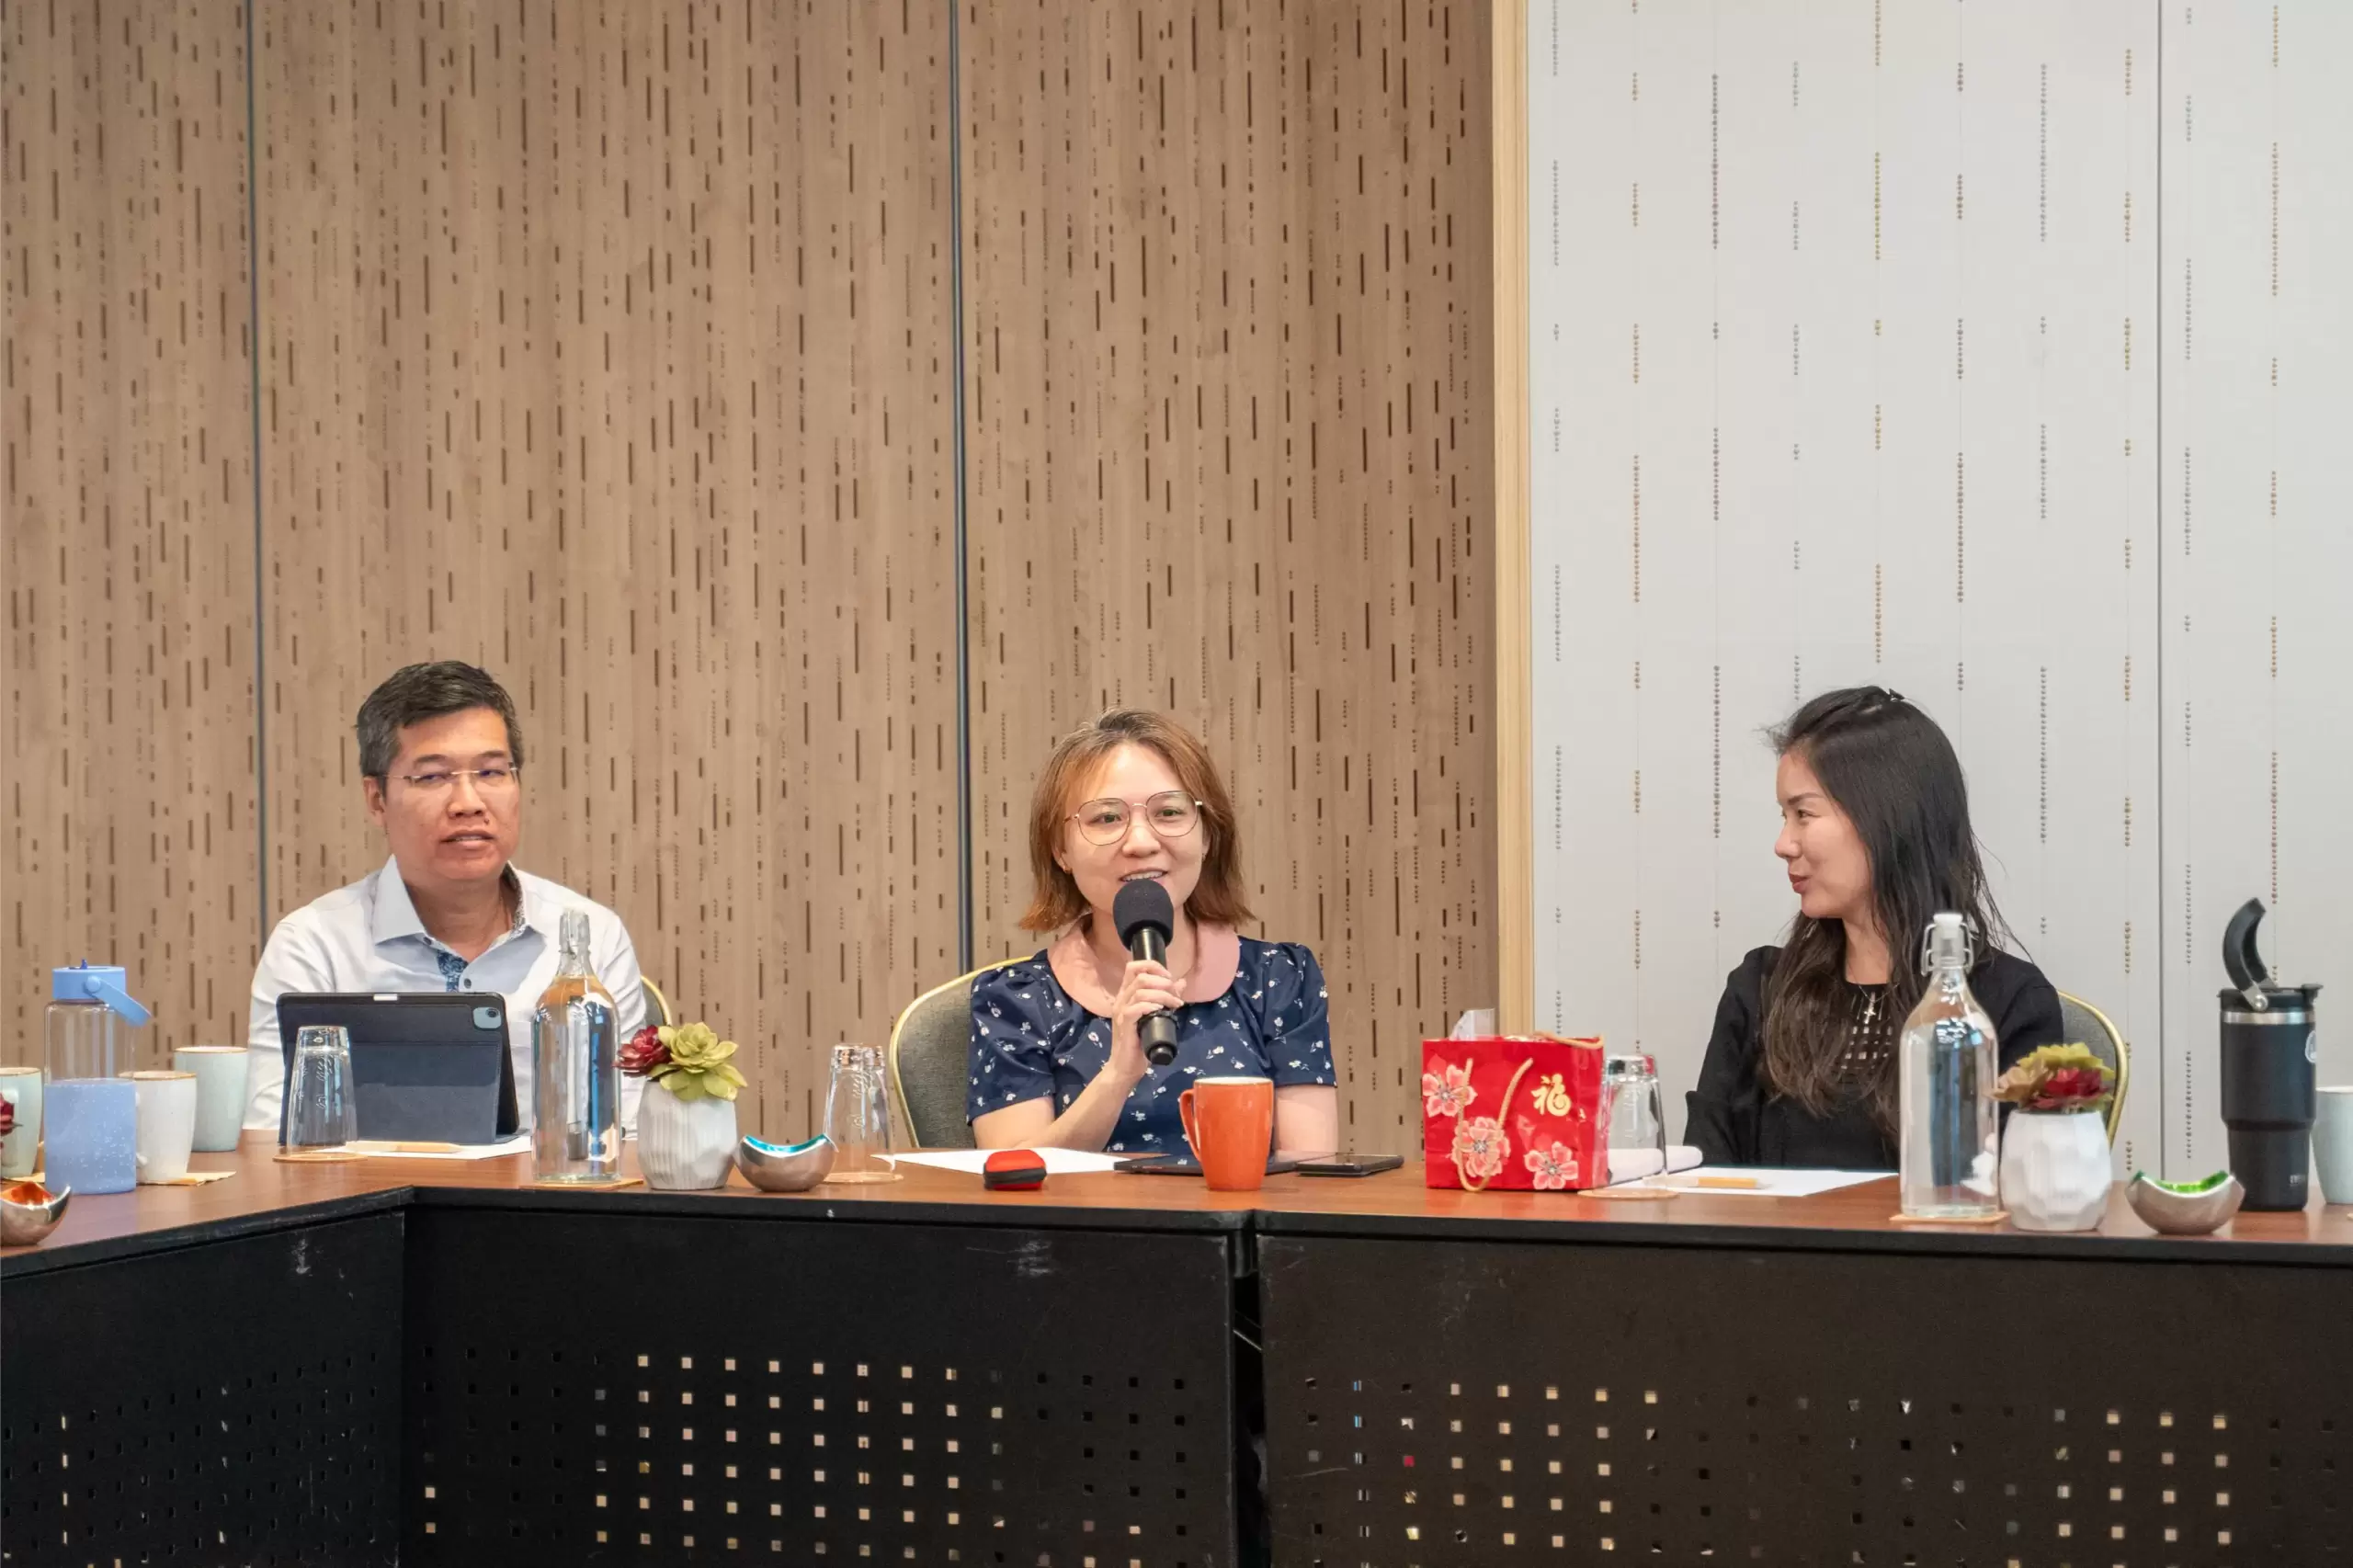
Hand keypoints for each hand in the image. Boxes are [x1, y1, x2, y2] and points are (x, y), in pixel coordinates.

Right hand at [1107, 958, 1184, 1080]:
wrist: (1125, 1067)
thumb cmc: (1139, 1042)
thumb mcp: (1156, 1015)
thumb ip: (1166, 998)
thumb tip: (1181, 983)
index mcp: (1126, 995)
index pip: (1133, 967)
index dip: (1153, 966)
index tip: (1169, 977)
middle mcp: (1121, 1000)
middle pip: (1139, 976)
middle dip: (1162, 981)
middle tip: (1175, 994)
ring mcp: (1121, 1013)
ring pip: (1139, 991)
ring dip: (1162, 995)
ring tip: (1175, 1004)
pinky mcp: (1124, 1026)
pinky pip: (1134, 1009)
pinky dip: (1150, 1006)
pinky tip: (1161, 1010)